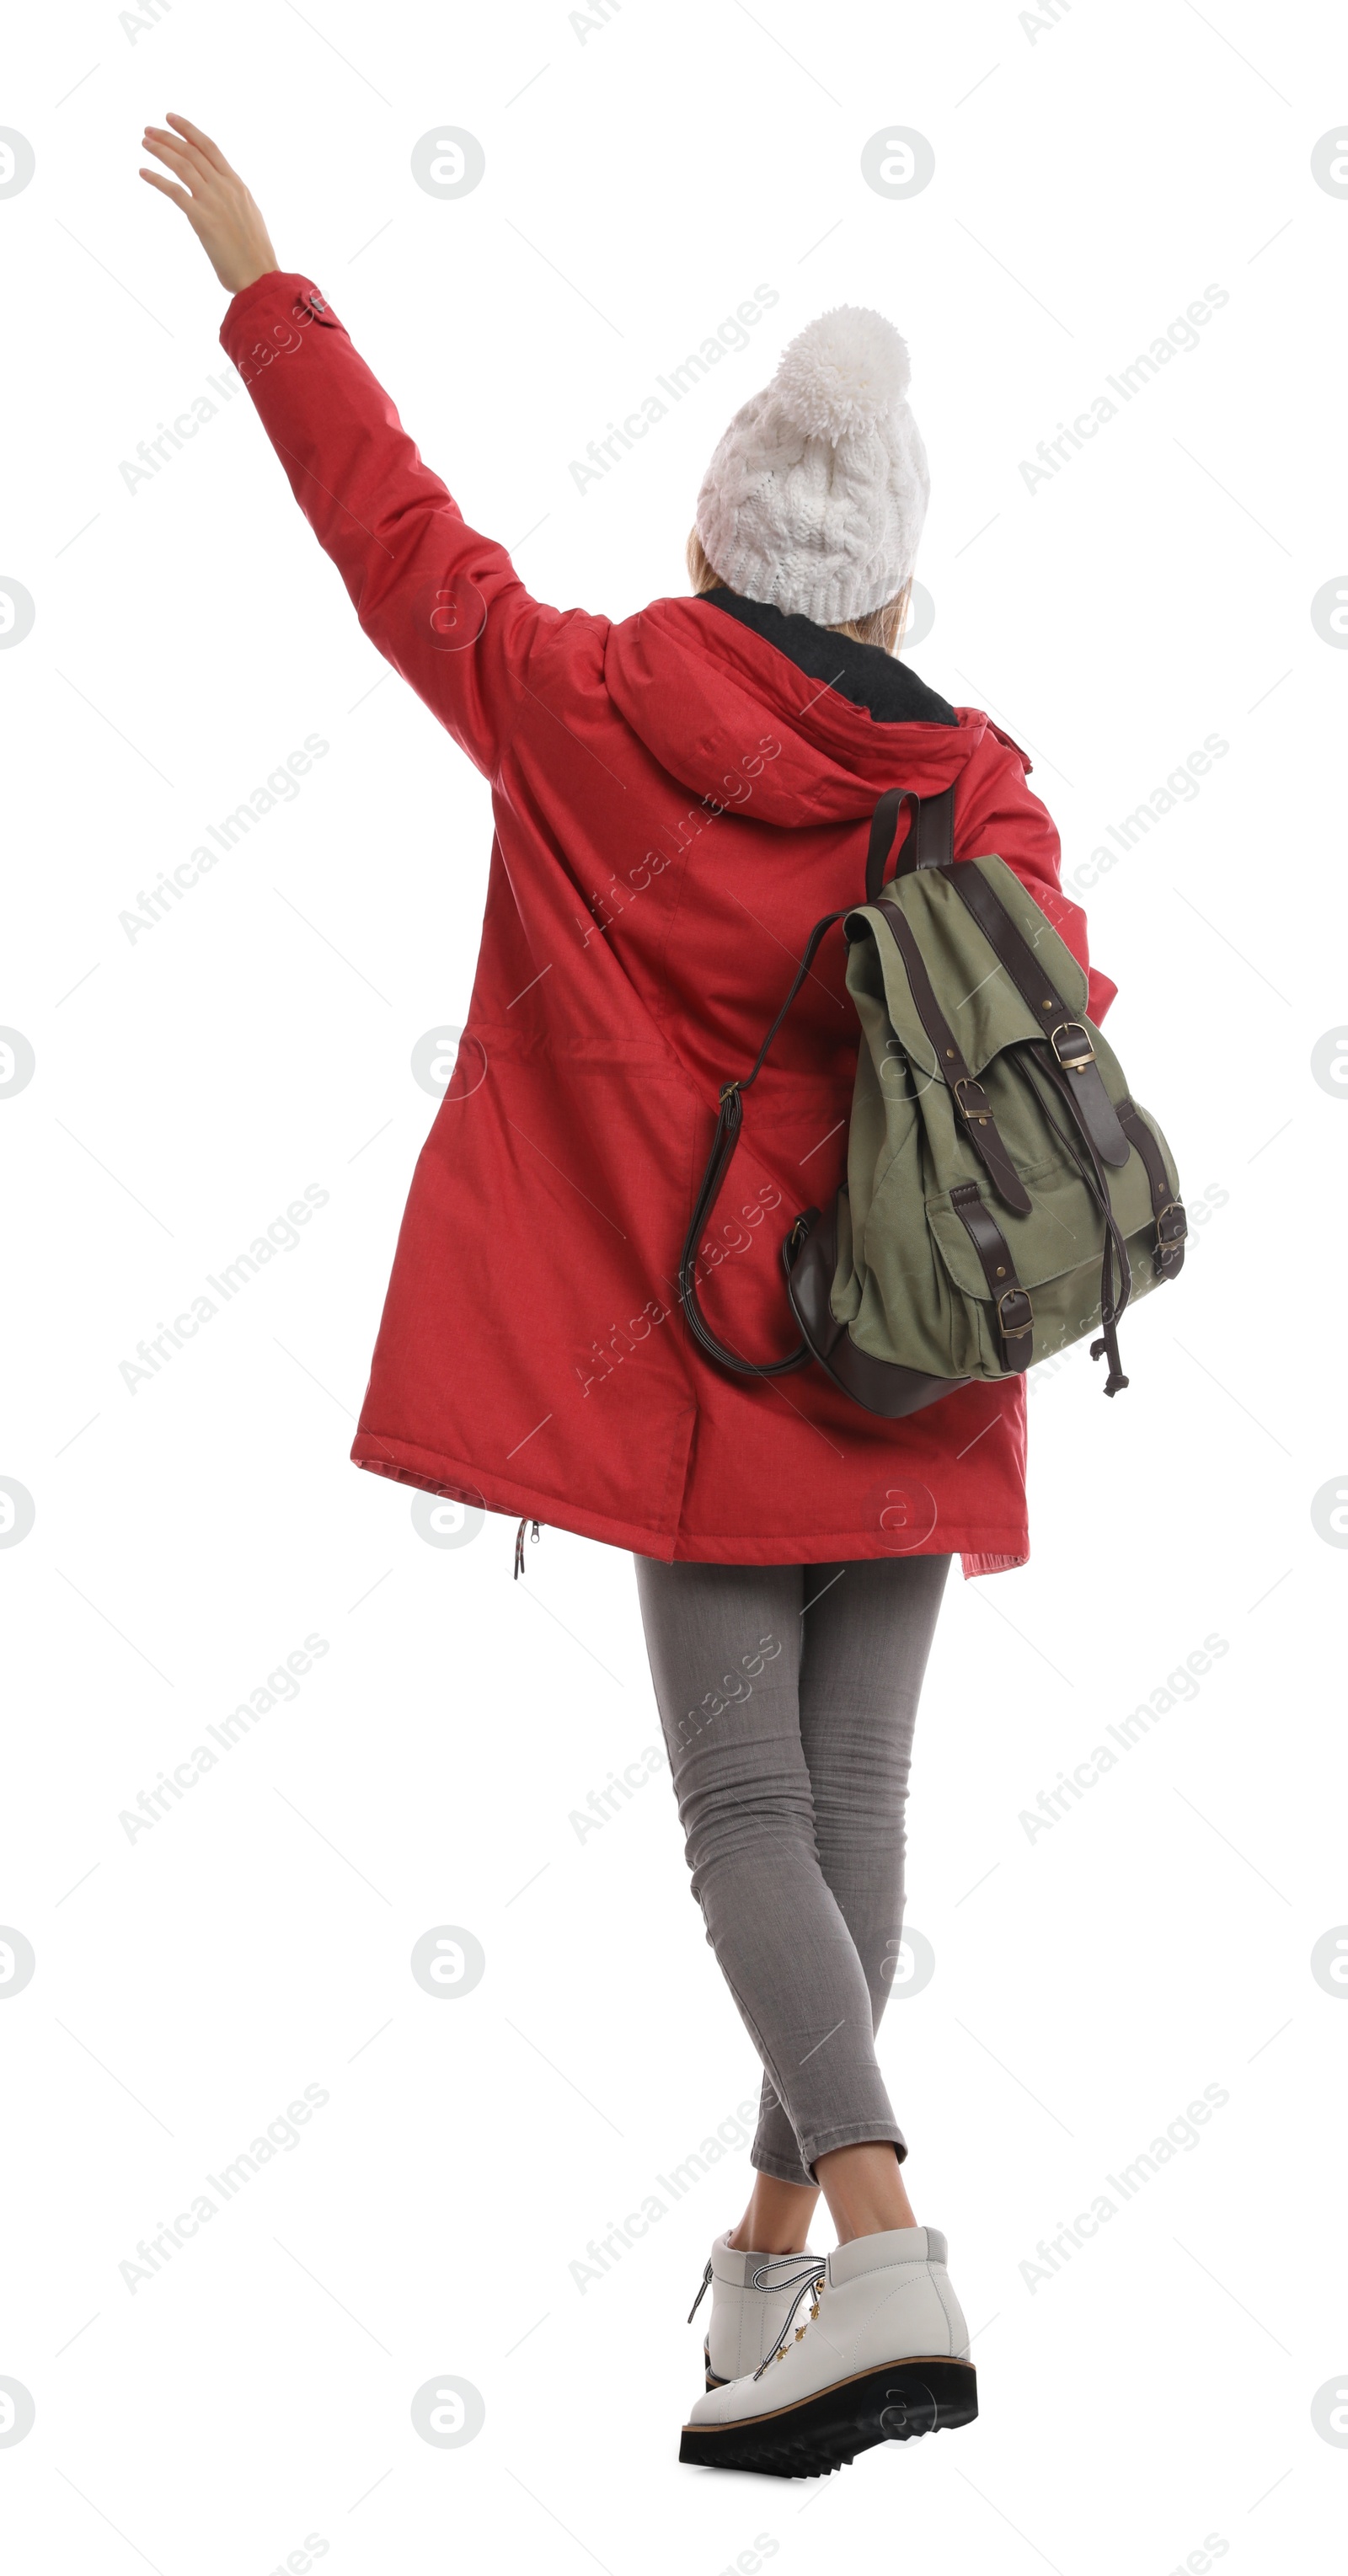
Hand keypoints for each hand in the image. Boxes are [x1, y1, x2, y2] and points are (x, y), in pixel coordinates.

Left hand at [139, 113, 278, 294]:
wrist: (260, 276)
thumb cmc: (255, 254)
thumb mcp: (248, 216)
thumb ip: (233, 200)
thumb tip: (220, 195)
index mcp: (238, 185)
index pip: (210, 148)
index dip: (189, 131)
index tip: (172, 119)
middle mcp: (225, 188)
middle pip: (192, 152)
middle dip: (169, 137)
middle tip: (149, 130)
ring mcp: (213, 201)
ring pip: (183, 165)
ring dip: (161, 151)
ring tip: (145, 143)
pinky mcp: (202, 219)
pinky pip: (175, 191)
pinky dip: (157, 179)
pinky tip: (143, 172)